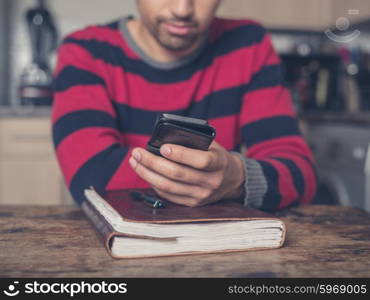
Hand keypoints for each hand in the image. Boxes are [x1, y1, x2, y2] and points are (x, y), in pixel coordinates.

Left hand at [129, 141, 245, 206]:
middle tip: (137, 152)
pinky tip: (146, 173)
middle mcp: (210, 182)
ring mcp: (201, 196)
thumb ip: (193, 143)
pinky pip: (168, 195)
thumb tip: (164, 140)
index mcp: (218, 164)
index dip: (180, 154)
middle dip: (153, 162)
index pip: (199, 161)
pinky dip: (154, 184)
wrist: (232, 180)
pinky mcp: (192, 204)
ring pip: (168, 186)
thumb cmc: (217, 157)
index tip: (162, 147)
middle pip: (177, 174)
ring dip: (147, 174)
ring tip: (135, 162)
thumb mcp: (212, 146)